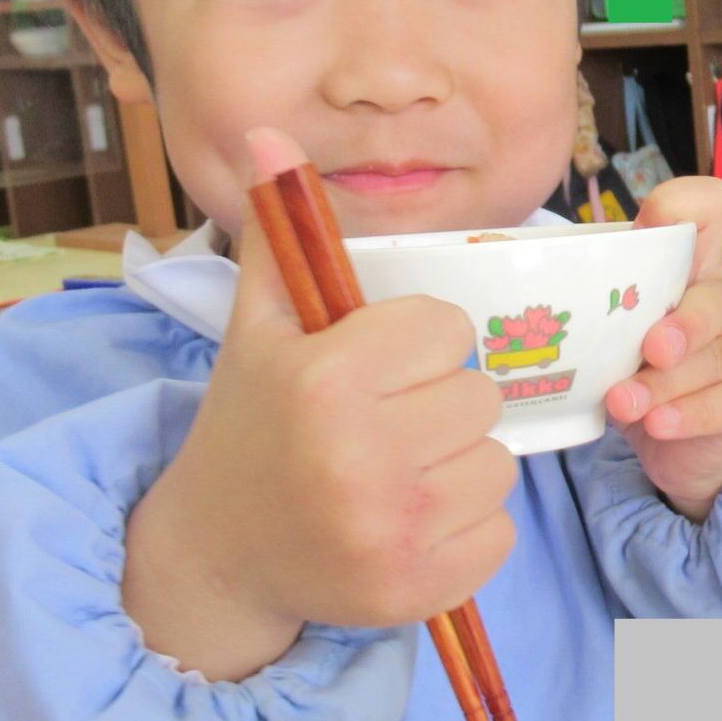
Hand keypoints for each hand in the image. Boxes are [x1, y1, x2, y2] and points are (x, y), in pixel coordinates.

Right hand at [122, 131, 518, 681]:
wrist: (220, 555)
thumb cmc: (253, 426)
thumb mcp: (259, 327)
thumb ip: (280, 231)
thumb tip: (268, 130)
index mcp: (326, 381)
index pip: (446, 328)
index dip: (417, 344)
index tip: (375, 367)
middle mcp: (360, 457)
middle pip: (478, 396)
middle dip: (440, 405)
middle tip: (385, 426)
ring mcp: (394, 531)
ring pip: (498, 464)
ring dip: (459, 467)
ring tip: (396, 474)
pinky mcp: (420, 590)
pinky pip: (501, 532)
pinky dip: (467, 529)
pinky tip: (409, 524)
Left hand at [604, 176, 721, 522]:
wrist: (687, 451)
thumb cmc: (648, 382)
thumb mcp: (620, 345)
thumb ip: (604, 321)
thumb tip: (548, 317)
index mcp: (698, 270)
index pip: (707, 210)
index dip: (680, 208)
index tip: (644, 227)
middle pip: (715, 296)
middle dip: (682, 324)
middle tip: (650, 349)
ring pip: (718, 357)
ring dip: (666, 384)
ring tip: (625, 404)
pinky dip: (691, 415)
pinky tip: (660, 425)